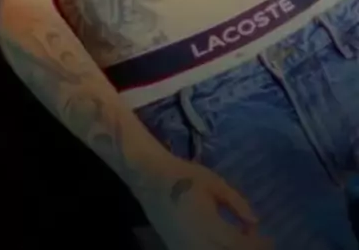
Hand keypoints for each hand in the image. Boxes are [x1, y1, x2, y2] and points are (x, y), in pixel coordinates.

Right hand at [138, 156, 271, 248]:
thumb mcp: (214, 183)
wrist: (150, 178)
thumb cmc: (185, 176)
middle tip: (258, 242)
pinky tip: (223, 243)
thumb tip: (255, 221)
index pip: (240, 245)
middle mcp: (198, 243)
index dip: (258, 245)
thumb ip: (236, 203)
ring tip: (241, 241)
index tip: (269, 239)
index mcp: (209, 225)